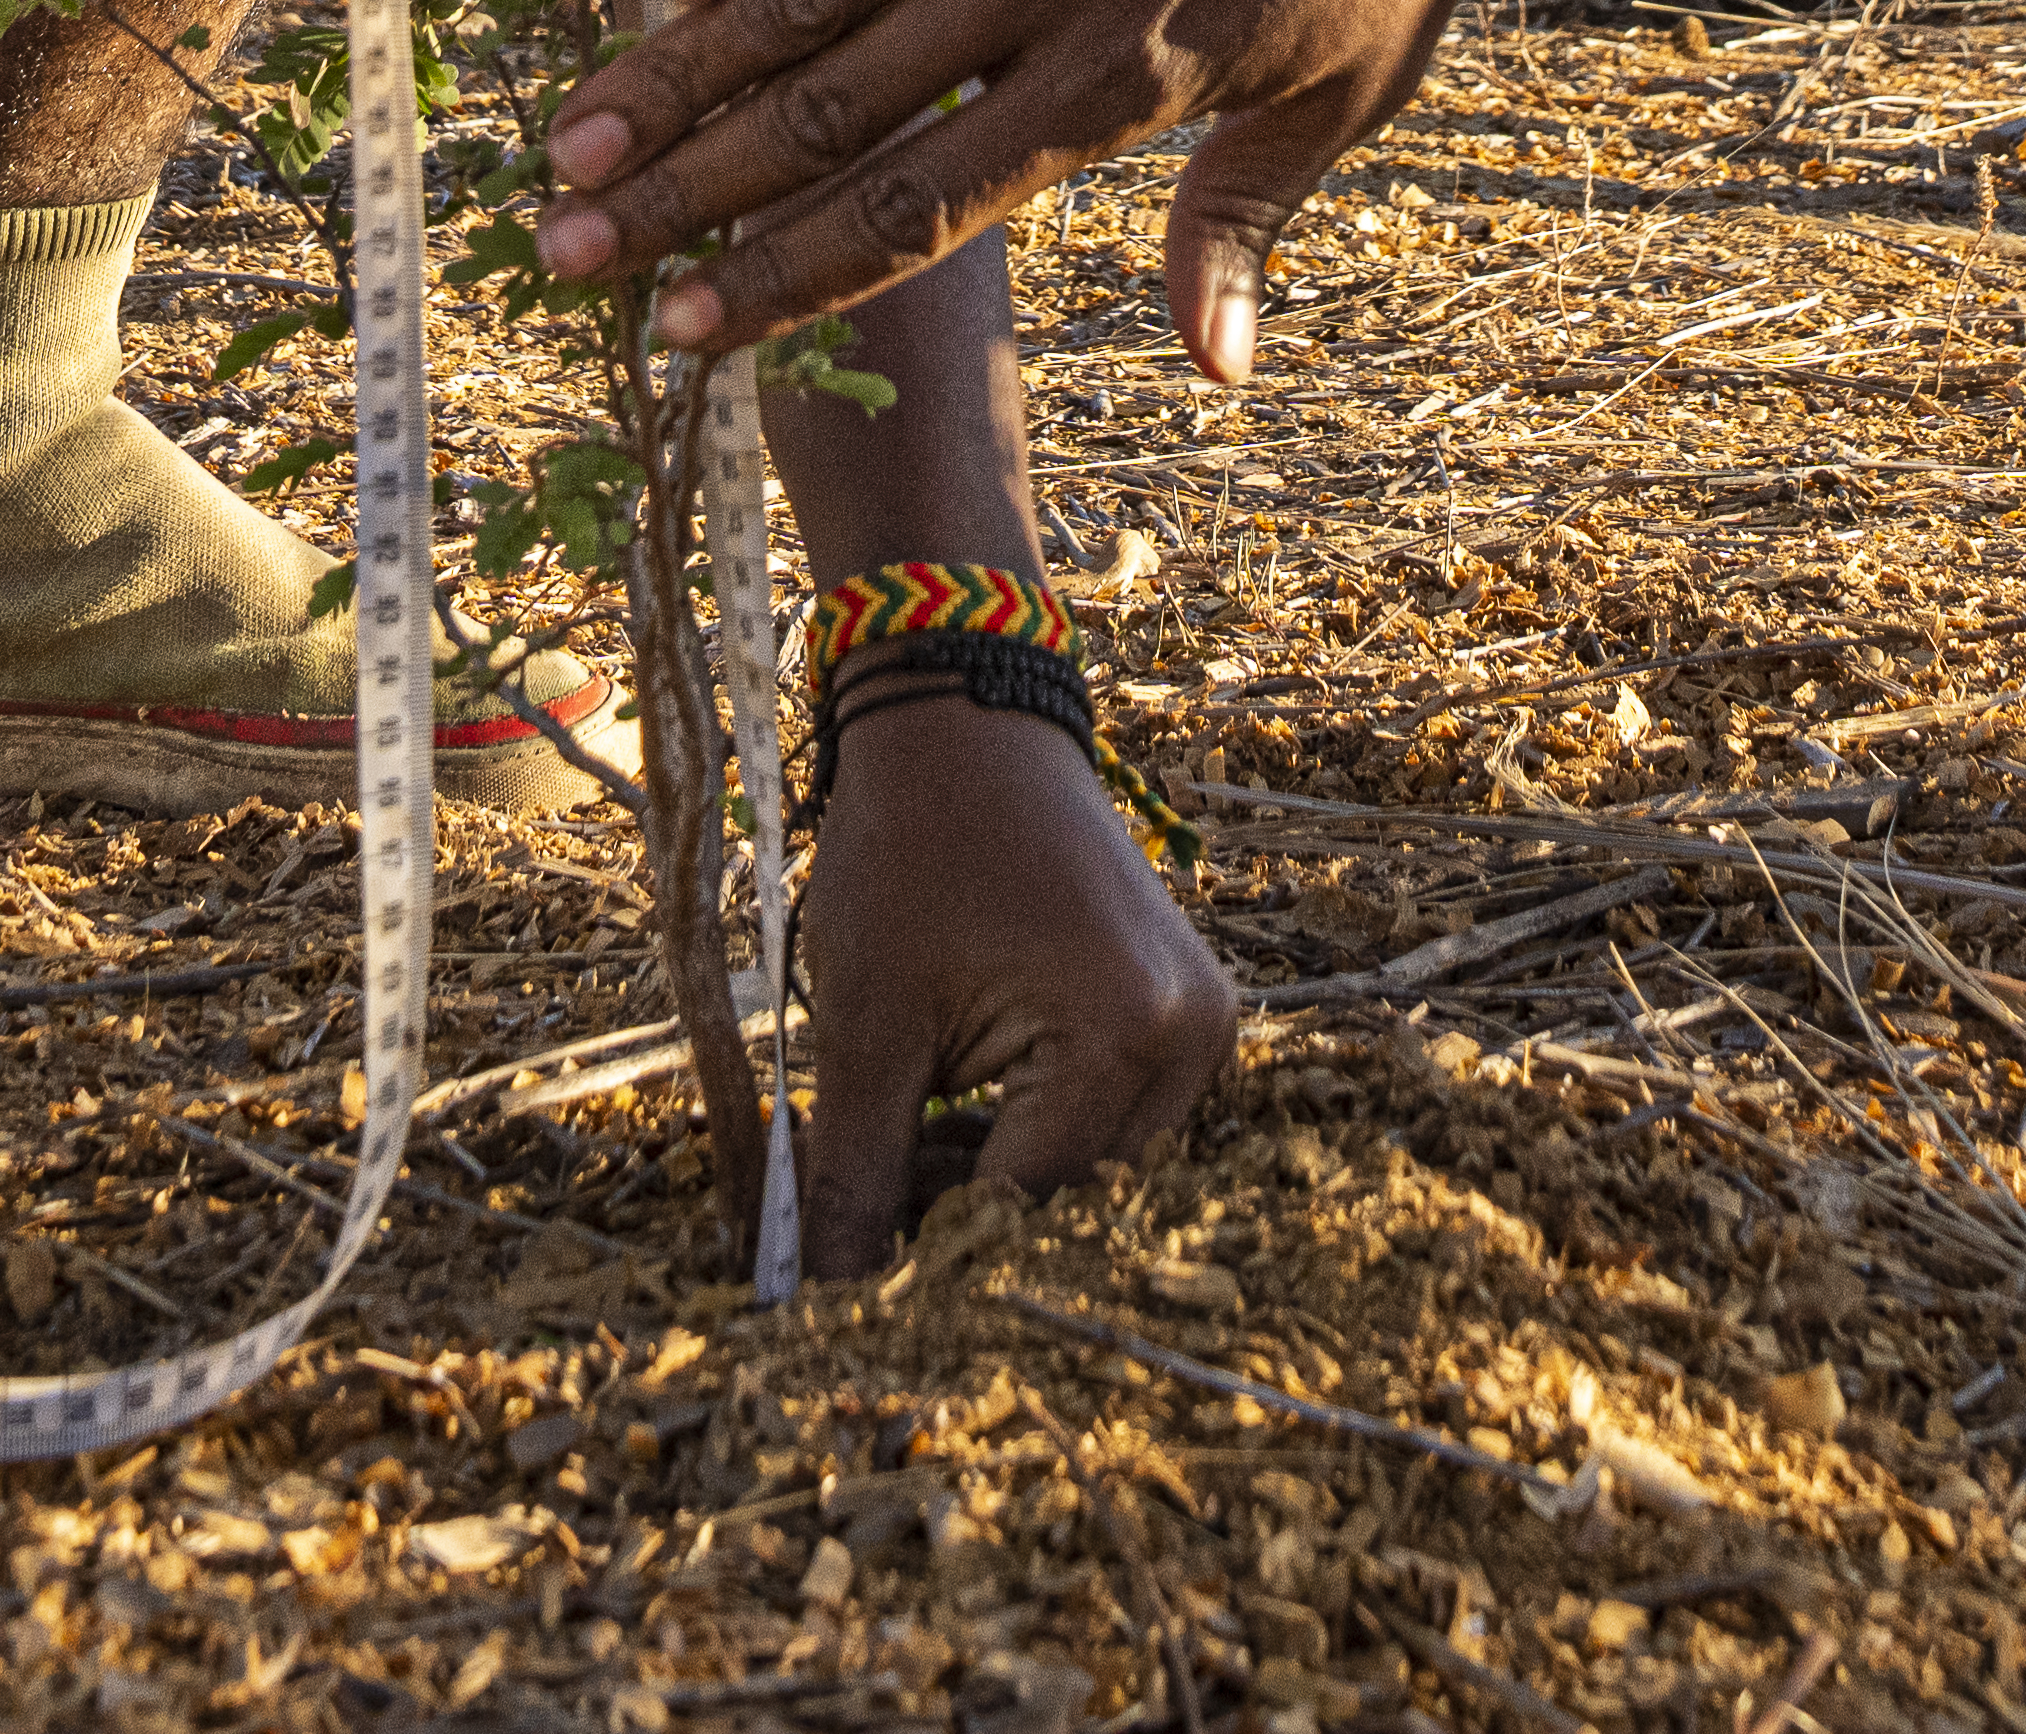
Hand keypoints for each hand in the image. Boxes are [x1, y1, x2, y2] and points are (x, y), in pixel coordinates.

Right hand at [539, 0, 1557, 382]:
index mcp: (1119, 78)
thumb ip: (1241, 216)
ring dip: (677, 70)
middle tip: (559, 252)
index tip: (677, 332)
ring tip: (571, 140)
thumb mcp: (1351, 81)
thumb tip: (1215, 369)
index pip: (910, 209)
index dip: (780, 278)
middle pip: (821, 113)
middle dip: (679, 196)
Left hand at [796, 695, 1232, 1273]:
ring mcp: (1203, 1024)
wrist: (965, 721)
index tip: (847, 1285)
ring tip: (907, 1139)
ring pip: (1095, 1172)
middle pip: (1073, 1201)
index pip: (1023, 1208)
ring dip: (1003, 1180)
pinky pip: (1113, 1119)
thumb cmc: (908, 849)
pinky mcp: (1187, 1012)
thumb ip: (854, 1174)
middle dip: (968, 1220)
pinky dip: (1036, 1135)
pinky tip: (958, 1109)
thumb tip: (822, 1304)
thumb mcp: (867, 1021)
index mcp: (1125, 1032)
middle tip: (866, 1208)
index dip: (927, 1254)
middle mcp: (1193, 1037)